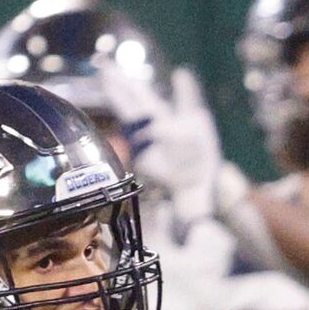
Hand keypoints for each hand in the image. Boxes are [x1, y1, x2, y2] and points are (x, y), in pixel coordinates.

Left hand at [109, 65, 224, 238]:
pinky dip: (188, 91)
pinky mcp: (191, 118)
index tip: (134, 110)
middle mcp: (155, 136)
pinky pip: (189, 102)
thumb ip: (188, 219)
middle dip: (120, 91)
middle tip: (104, 70)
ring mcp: (170, 124)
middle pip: (134, 109)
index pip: (142, 133)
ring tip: (114, 68)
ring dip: (135, 84)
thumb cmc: (193, 193)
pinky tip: (184, 76)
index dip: (138, 121)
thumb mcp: (192, 205)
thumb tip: (188, 241)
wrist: (204, 182)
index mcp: (151, 152)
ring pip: (150, 100)